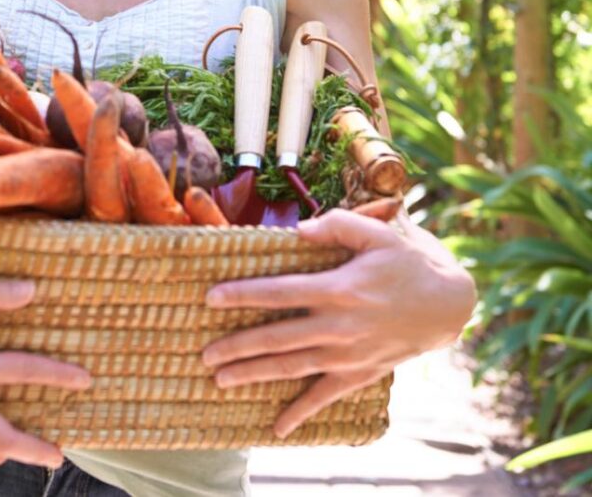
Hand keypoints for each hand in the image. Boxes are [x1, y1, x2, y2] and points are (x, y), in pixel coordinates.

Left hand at [202, 209, 475, 437]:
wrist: (448, 306)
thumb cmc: (407, 263)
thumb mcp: (379, 234)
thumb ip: (338, 225)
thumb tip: (300, 229)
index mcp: (339, 288)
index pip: (280, 292)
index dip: (244, 295)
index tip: (211, 299)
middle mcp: (339, 325)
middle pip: (277, 337)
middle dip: (237, 346)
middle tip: (205, 353)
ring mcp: (348, 354)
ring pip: (292, 367)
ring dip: (254, 374)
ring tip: (219, 379)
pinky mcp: (359, 373)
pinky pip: (325, 397)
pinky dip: (301, 412)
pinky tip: (276, 427)